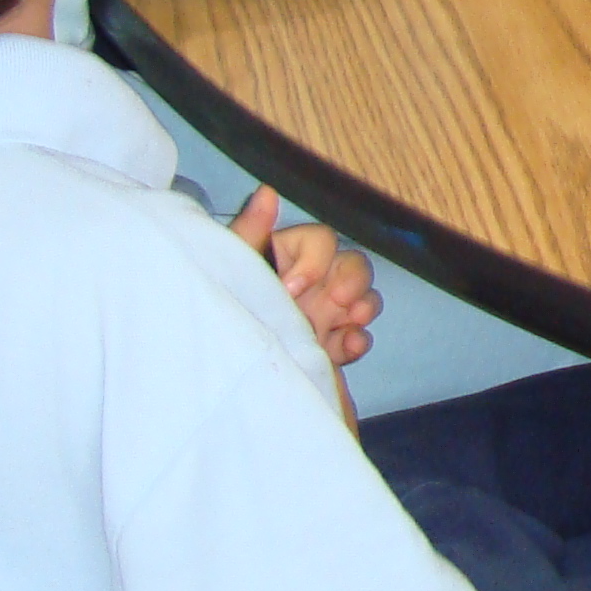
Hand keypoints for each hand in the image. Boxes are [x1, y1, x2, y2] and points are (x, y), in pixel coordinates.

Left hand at [229, 189, 380, 368]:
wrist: (229, 398)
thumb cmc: (227, 329)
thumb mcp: (234, 274)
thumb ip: (250, 233)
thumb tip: (267, 192)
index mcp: (280, 261)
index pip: (319, 241)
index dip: (315, 261)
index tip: (292, 289)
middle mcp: (304, 286)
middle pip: (350, 263)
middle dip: (353, 279)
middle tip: (338, 301)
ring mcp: (319, 317)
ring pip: (363, 296)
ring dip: (364, 305)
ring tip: (351, 321)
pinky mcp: (328, 349)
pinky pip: (359, 335)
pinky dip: (358, 340)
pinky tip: (346, 347)